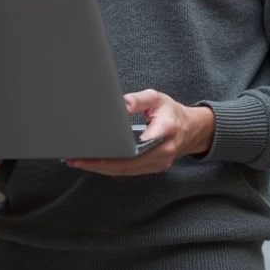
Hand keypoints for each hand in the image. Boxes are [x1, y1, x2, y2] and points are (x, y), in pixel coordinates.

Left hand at [66, 89, 214, 176]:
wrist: (192, 130)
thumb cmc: (172, 112)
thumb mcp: (157, 98)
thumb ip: (139, 99)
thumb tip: (120, 104)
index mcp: (165, 130)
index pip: (139, 143)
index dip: (116, 150)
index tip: (96, 150)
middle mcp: (163, 150)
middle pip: (127, 162)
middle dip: (99, 162)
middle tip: (76, 158)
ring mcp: (159, 162)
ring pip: (126, 170)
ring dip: (101, 168)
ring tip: (80, 162)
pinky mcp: (154, 168)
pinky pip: (130, 171)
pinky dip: (111, 169)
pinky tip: (96, 164)